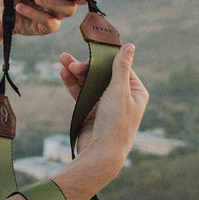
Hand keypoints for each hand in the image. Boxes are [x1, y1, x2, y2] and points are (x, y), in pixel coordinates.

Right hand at [58, 45, 148, 199]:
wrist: (101, 154)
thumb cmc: (116, 123)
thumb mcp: (119, 90)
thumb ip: (121, 67)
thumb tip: (130, 46)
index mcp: (135, 92)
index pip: (120, 68)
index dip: (104, 60)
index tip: (91, 54)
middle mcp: (122, 97)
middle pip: (102, 74)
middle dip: (86, 66)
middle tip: (70, 61)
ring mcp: (105, 104)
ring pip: (89, 82)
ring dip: (76, 72)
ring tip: (62, 61)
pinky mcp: (91, 110)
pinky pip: (81, 93)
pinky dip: (73, 83)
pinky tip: (63, 73)